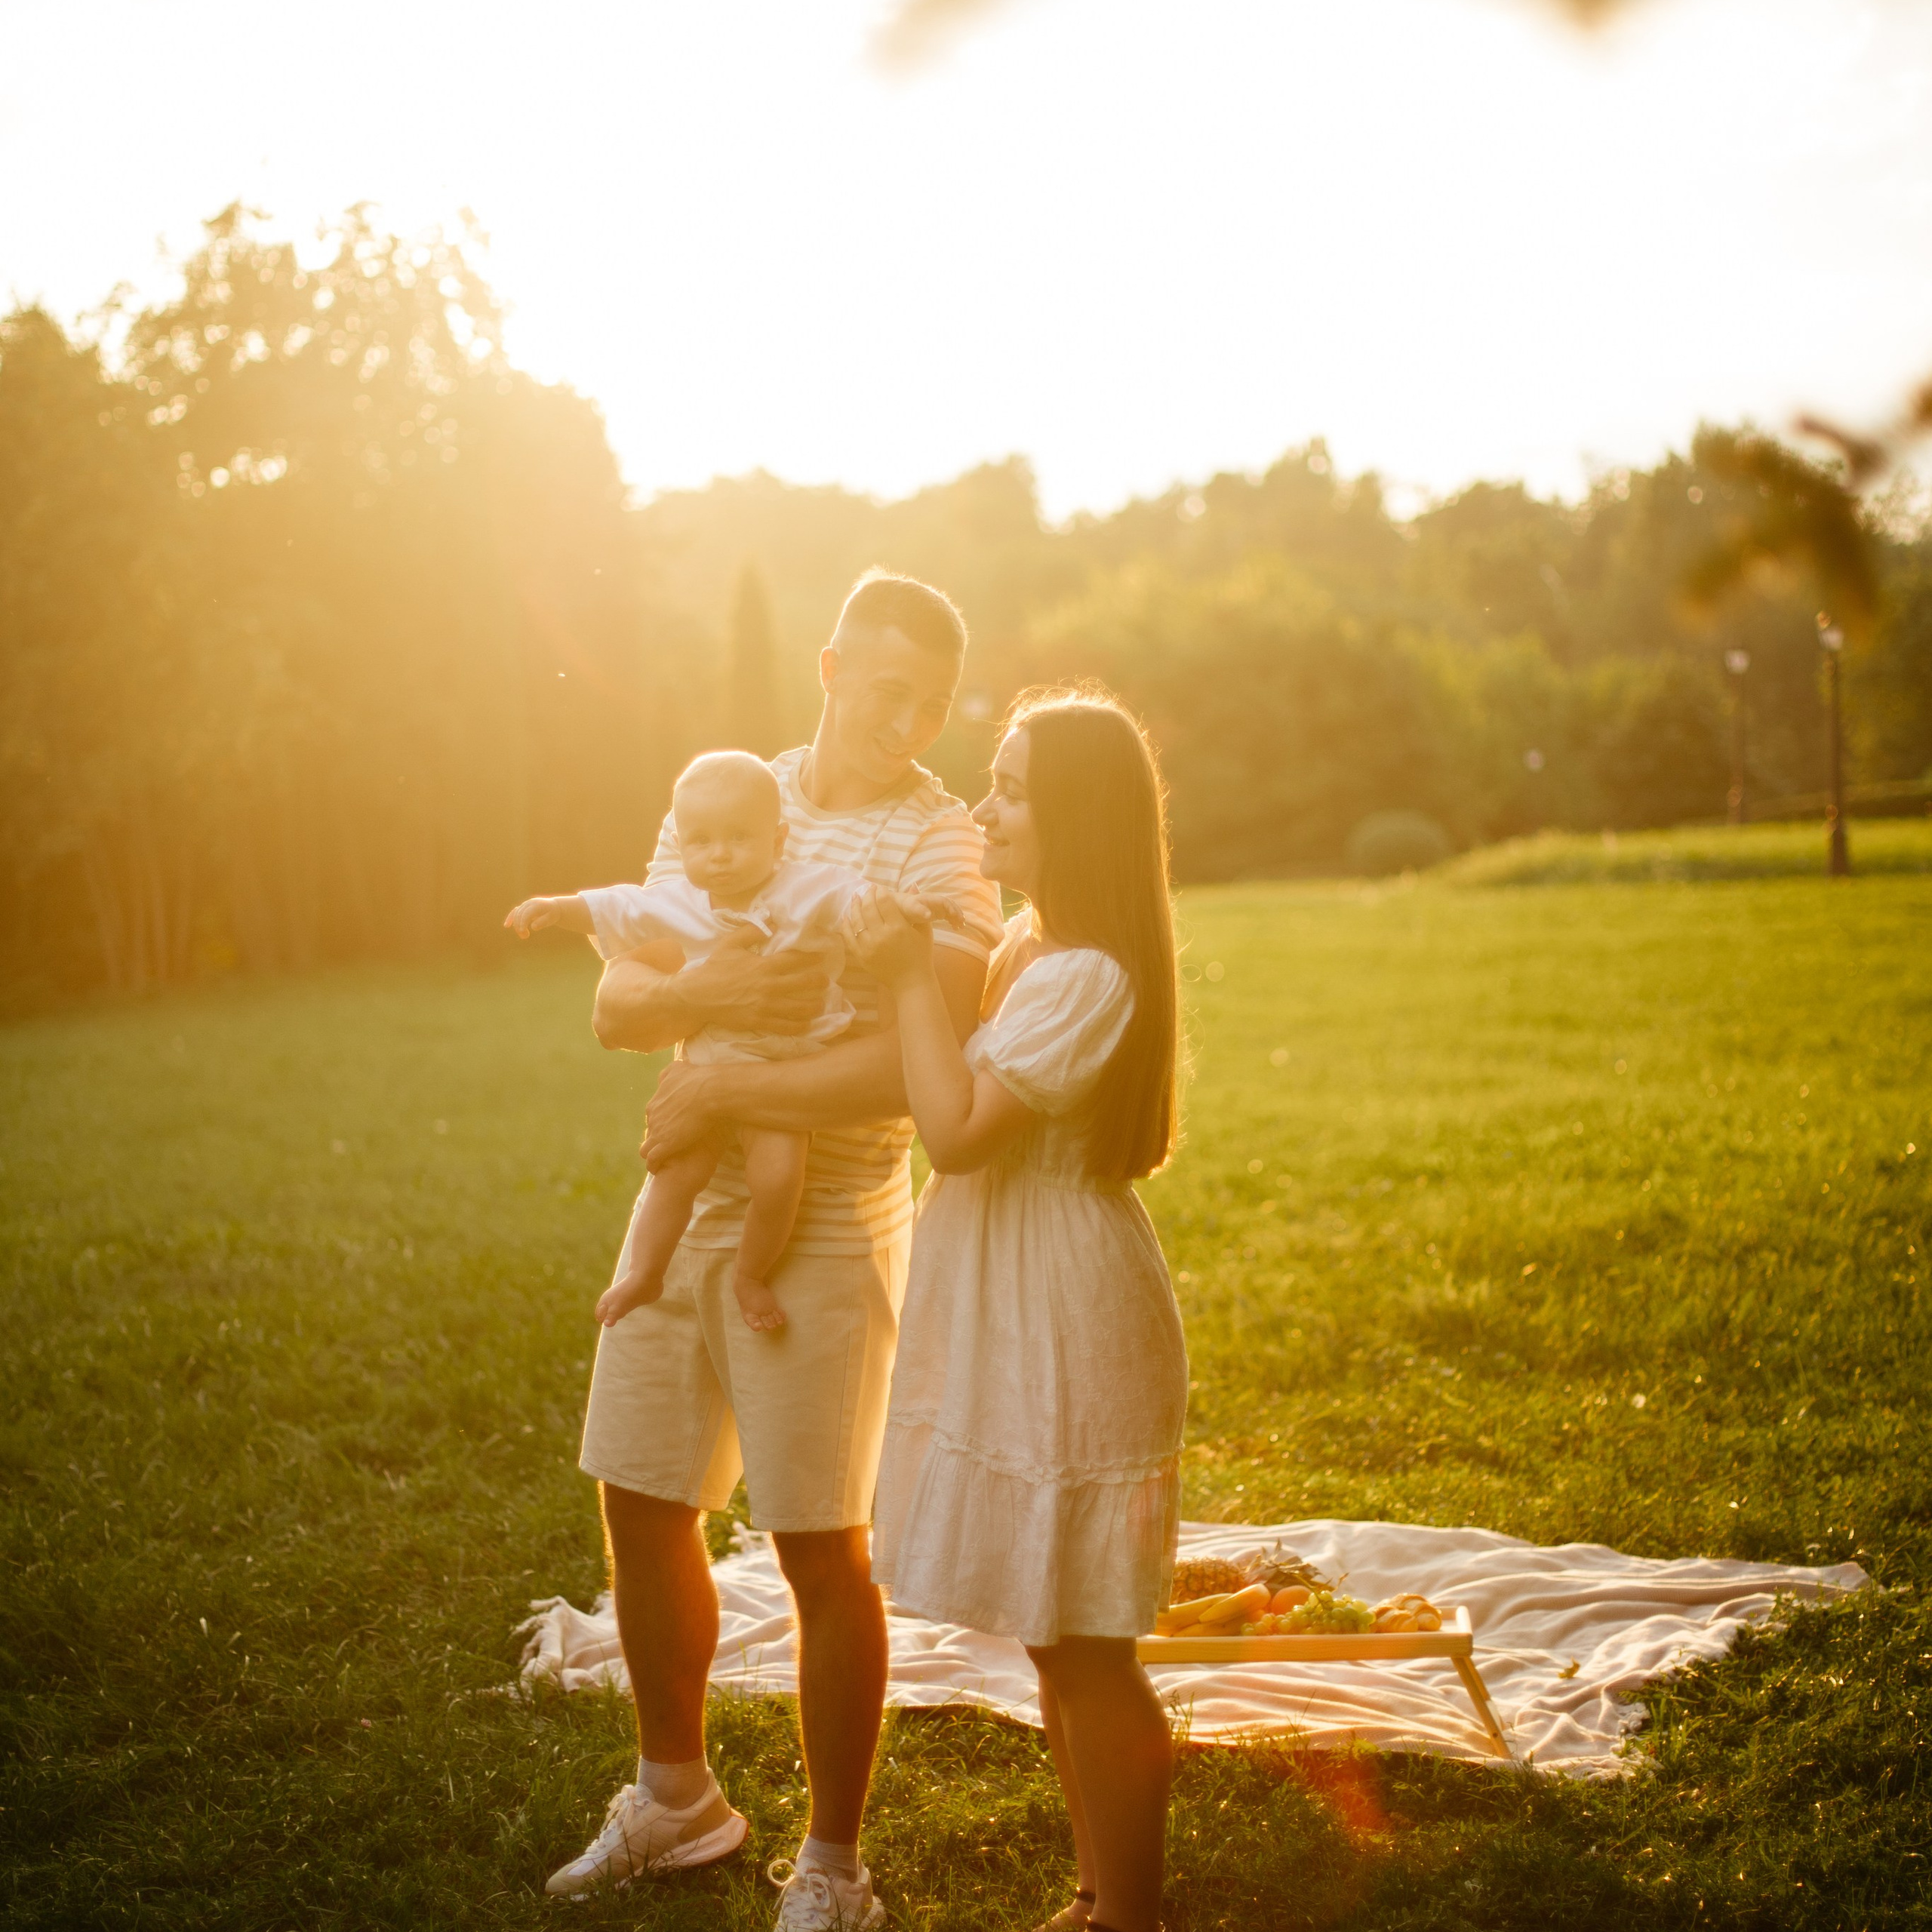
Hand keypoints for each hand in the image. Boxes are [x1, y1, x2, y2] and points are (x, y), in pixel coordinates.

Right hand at [504, 896, 560, 937]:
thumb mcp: (551, 919)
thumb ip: (542, 922)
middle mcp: (529, 903)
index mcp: (537, 905)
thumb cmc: (552, 914)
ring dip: (517, 926)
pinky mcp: (522, 908)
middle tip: (525, 937)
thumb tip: (533, 927)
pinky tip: (506, 926)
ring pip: (516, 915)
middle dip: (520, 926)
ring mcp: (524, 905)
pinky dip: (510, 918)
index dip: (523, 922)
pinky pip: (514, 912)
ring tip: (524, 936)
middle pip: (519, 915)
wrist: (553, 907)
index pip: (526, 913)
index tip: (523, 932)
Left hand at [642, 1062, 722, 1169]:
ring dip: (652, 1153)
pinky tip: (658, 1169)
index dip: (663, 1121)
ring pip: (646, 1147)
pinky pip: (652, 1159)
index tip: (672, 1126)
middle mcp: (653, 1116)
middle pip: (650, 1130)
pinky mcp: (664, 1145)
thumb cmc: (699, 1078)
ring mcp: (657, 1131)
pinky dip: (654, 1165)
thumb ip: (671, 1071)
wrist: (709, 1091)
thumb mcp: (679, 1068)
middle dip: (657, 1137)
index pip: (654, 1114)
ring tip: (659, 1160)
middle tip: (669, 1143)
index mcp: (656, 1101)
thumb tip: (670, 1071)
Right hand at [681, 926, 828, 1034]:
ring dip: (815, 1005)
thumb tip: (772, 920)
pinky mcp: (760, 1021)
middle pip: (806, 983)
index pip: (797, 959)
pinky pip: (787, 1026)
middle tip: (826, 981)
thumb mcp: (730, 944)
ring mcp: (766, 1006)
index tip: (822, 956)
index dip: (813, 957)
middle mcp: (770, 986)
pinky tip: (808, 1024)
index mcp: (765, 965)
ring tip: (821, 1003)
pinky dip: (801, 1026)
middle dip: (820, 981)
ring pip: (801, 1008)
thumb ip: (752, 930)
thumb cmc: (715, 969)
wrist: (698, 996)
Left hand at [845, 886, 936, 989]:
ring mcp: (869, 946)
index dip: (881, 892)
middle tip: (868, 890)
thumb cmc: (921, 956)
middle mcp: (881, 935)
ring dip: (855, 907)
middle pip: (869, 908)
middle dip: (868, 895)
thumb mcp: (925, 931)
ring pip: (856, 920)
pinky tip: (846, 917)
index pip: (884, 902)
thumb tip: (913, 886)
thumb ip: (918, 910)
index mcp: (898, 928)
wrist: (911, 982)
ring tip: (856, 898)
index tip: (880, 889)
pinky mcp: (861, 956)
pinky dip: (846, 925)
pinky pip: (849, 937)